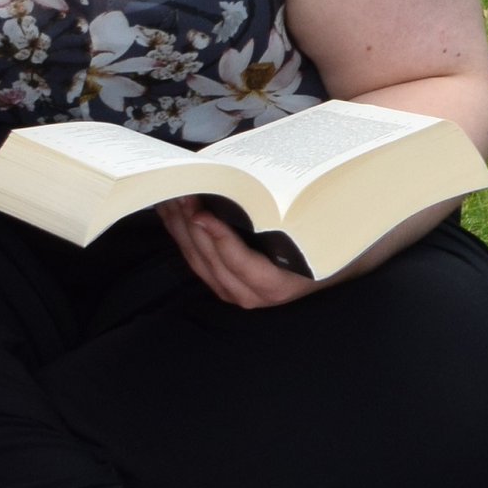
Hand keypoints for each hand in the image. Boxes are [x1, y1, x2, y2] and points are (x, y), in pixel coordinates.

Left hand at [160, 198, 318, 310]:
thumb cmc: (315, 250)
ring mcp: (231, 292)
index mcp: (274, 285)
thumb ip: (284, 225)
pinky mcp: (219, 284)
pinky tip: (170, 215)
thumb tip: (254, 193)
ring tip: (169, 198)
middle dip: (191, 225)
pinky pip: (194, 260)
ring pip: (197, 260)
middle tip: (180, 192)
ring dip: (180, 228)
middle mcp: (249, 294)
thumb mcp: (307, 240)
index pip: (240, 261)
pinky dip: (180, 236)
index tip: (202, 213)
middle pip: (211, 260)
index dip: (219, 237)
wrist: (318, 273)